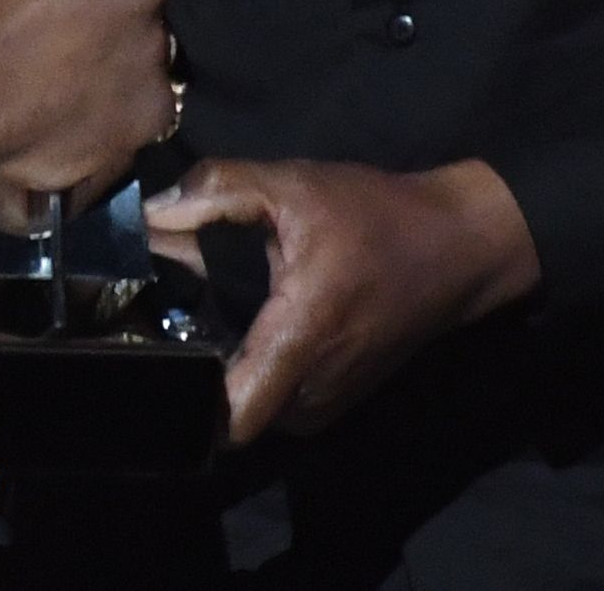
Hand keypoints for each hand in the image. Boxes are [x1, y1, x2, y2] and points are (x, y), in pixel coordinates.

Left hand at [146, 158, 540, 444]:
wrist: (456, 247)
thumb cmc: (375, 217)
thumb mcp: (294, 184)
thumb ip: (218, 190)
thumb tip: (149, 214)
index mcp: (299, 343)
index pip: (228, 418)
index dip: (181, 392)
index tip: (146, 348)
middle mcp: (310, 393)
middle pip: (226, 407)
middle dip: (193, 365)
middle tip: (164, 311)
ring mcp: (326, 404)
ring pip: (251, 403)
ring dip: (226, 365)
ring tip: (200, 310)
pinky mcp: (335, 400)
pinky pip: (275, 397)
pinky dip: (256, 366)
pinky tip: (244, 319)